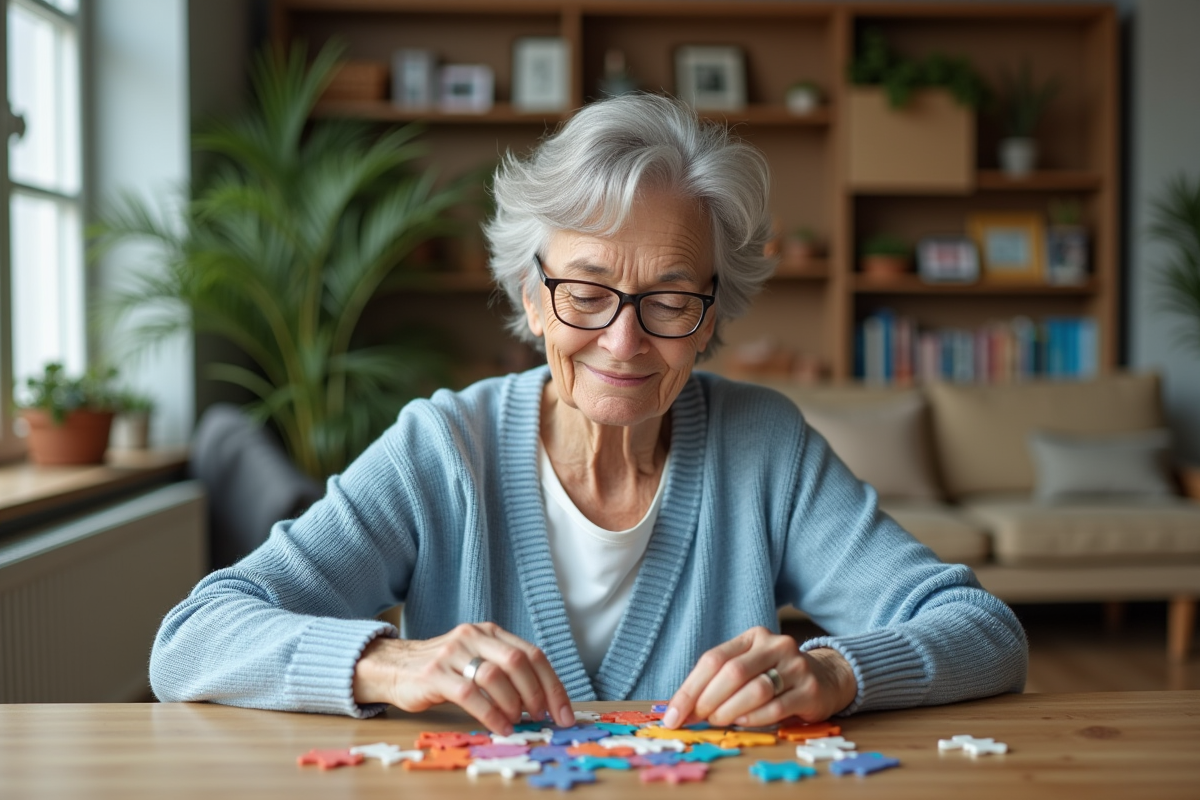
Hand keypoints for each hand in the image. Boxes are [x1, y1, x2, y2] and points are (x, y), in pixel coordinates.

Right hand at [352, 622, 574, 734]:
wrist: (393, 667)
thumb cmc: (443, 670)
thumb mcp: (476, 660)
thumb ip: (505, 671)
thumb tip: (542, 702)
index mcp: (489, 632)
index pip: (533, 654)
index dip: (553, 684)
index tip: (564, 712)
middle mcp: (473, 636)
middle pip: (518, 660)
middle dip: (537, 693)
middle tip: (543, 717)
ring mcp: (453, 653)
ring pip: (494, 675)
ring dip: (513, 703)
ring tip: (519, 722)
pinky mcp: (434, 674)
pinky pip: (469, 694)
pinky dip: (490, 713)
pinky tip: (500, 727)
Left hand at [662, 626, 856, 728]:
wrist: (825, 678)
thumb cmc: (775, 676)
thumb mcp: (747, 669)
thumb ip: (717, 683)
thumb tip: (680, 711)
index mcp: (753, 637)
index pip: (713, 659)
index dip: (690, 689)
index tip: (673, 715)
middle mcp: (775, 645)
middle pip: (733, 672)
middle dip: (708, 700)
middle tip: (697, 719)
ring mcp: (796, 666)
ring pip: (755, 689)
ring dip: (730, 710)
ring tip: (718, 720)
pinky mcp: (810, 689)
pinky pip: (777, 706)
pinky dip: (754, 718)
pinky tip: (742, 722)